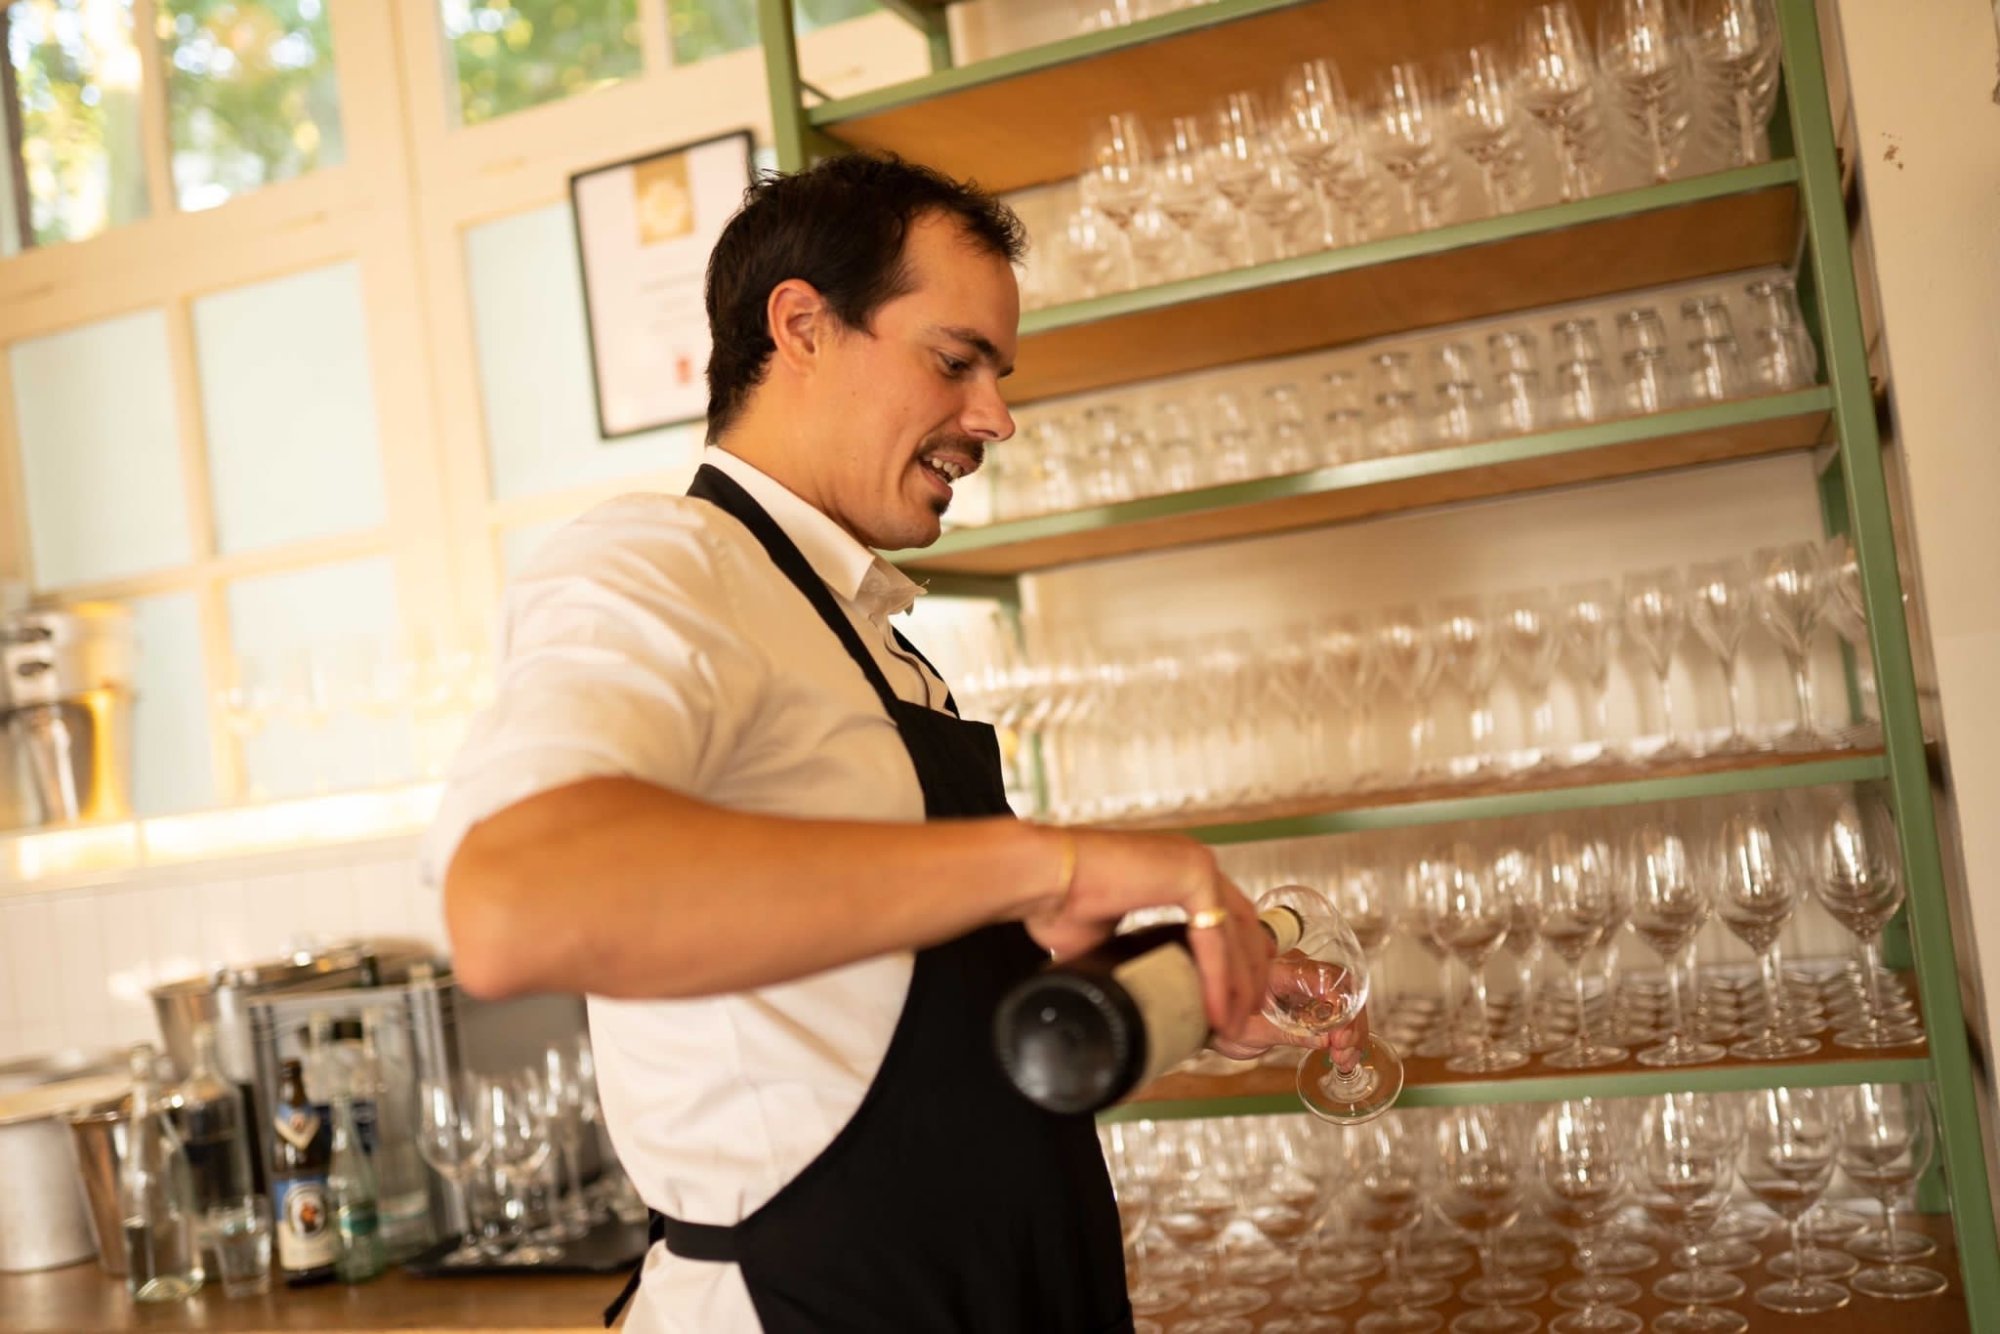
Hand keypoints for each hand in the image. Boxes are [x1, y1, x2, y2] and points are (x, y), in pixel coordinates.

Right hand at [1020, 828, 1273, 1043]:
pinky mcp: (1192, 873)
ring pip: (1236, 935)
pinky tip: (1216, 1011)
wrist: (1037, 879)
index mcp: (1176, 869)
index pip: (1226, 917)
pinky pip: (1214, 938)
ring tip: (1232, 1025)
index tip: (1237, 998)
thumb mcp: (1108, 938)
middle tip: (1245, 1017)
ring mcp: (1196, 863)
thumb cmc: (1057, 901)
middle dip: (1248, 976)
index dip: (1237, 961)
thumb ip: (1133, 955)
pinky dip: (1218, 978)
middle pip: (1243, 925)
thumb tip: (1132, 991)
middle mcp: (1193, 861)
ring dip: (1239, 985)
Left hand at [1209, 953, 1370, 1063]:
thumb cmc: (1222, 1022)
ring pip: (1345, 999)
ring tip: (1344, 1059)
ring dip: (1351, 1030)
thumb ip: (1289, 1033)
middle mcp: (1297, 970)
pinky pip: (1337, 1010)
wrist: (1209, 1021)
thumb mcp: (1253, 1033)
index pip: (1321, 977)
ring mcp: (1305, 983)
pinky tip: (1343, 1056)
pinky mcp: (1310, 999)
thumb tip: (1326, 1039)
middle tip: (1343, 1051)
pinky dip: (1344, 1033)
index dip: (1338, 1004)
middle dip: (1350, 1021)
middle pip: (1342, 987)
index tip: (1338, 1036)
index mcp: (1278, 970)